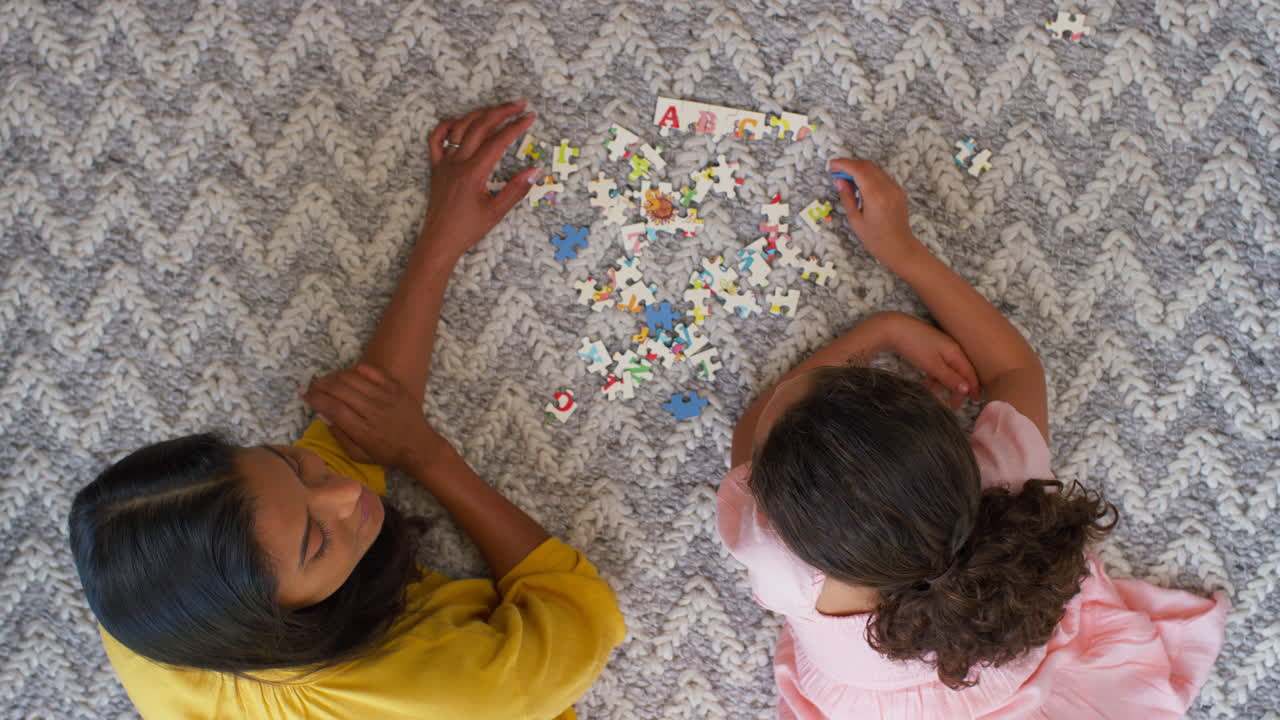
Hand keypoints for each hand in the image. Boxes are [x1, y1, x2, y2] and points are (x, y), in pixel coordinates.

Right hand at [300, 364, 439, 470]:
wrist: (420, 447)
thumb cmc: (387, 454)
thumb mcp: (359, 456)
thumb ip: (339, 436)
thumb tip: (324, 415)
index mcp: (364, 431)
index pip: (334, 408)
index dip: (315, 399)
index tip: (304, 395)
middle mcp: (374, 411)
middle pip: (340, 390)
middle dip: (320, 385)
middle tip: (311, 387)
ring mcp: (386, 396)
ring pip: (353, 378)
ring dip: (334, 377)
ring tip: (325, 381)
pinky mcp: (396, 387)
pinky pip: (371, 371)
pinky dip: (354, 370)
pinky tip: (346, 375)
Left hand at [421, 100, 539, 261]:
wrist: (440, 240)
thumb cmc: (468, 229)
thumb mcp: (497, 212)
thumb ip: (516, 189)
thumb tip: (535, 171)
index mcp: (473, 173)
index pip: (498, 141)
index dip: (515, 127)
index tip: (530, 118)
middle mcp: (457, 163)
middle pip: (480, 126)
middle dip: (501, 112)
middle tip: (520, 105)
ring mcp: (444, 162)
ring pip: (460, 127)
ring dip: (480, 114)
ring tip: (498, 109)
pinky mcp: (436, 167)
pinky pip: (437, 138)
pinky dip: (449, 125)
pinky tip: (462, 121)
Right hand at [828, 158, 926, 271]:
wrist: (899, 247)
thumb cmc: (875, 238)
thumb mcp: (855, 219)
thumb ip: (847, 197)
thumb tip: (839, 180)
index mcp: (875, 195)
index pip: (858, 170)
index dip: (843, 164)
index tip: (831, 166)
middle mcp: (887, 187)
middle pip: (867, 165)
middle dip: (850, 164)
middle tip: (836, 172)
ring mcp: (895, 187)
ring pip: (875, 169)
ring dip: (859, 169)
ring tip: (846, 179)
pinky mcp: (898, 190)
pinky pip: (881, 176)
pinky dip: (868, 176)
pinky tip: (860, 186)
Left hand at [881, 312, 980, 408]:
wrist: (893, 328)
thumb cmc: (914, 346)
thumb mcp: (932, 365)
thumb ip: (950, 378)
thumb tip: (967, 389)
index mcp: (955, 352)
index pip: (970, 373)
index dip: (973, 388)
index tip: (975, 402)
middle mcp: (951, 349)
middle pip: (960, 373)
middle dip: (956, 389)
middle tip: (952, 405)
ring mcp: (940, 348)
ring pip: (947, 370)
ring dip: (942, 384)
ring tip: (933, 394)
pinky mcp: (930, 348)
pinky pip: (937, 366)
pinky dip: (934, 376)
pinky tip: (926, 383)